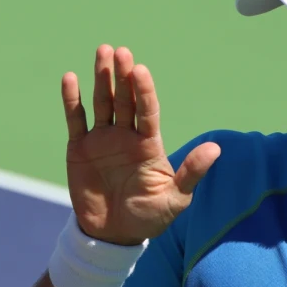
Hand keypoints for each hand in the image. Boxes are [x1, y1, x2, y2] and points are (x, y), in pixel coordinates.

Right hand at [63, 45, 219, 245]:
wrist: (113, 234)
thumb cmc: (149, 217)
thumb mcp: (175, 198)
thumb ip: (191, 172)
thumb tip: (216, 149)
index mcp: (149, 143)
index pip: (148, 110)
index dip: (144, 90)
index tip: (141, 70)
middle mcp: (126, 135)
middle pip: (125, 99)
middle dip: (122, 75)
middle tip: (120, 52)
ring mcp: (102, 139)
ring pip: (102, 102)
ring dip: (102, 78)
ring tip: (102, 52)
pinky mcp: (80, 148)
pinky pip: (76, 119)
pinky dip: (72, 99)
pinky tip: (70, 78)